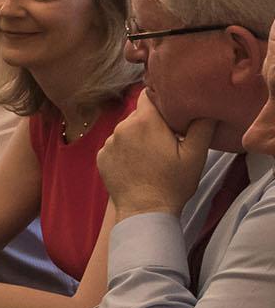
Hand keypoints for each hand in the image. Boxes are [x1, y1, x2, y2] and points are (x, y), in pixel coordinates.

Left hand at [96, 94, 213, 217]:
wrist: (145, 212)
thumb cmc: (172, 184)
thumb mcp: (195, 155)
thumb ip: (201, 127)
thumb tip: (205, 108)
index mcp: (144, 121)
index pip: (148, 95)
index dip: (161, 100)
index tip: (172, 113)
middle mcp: (121, 127)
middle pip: (138, 114)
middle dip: (151, 122)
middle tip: (167, 139)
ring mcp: (108, 143)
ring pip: (126, 131)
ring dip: (137, 137)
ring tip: (152, 156)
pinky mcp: (101, 157)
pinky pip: (115, 146)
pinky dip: (125, 151)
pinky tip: (138, 165)